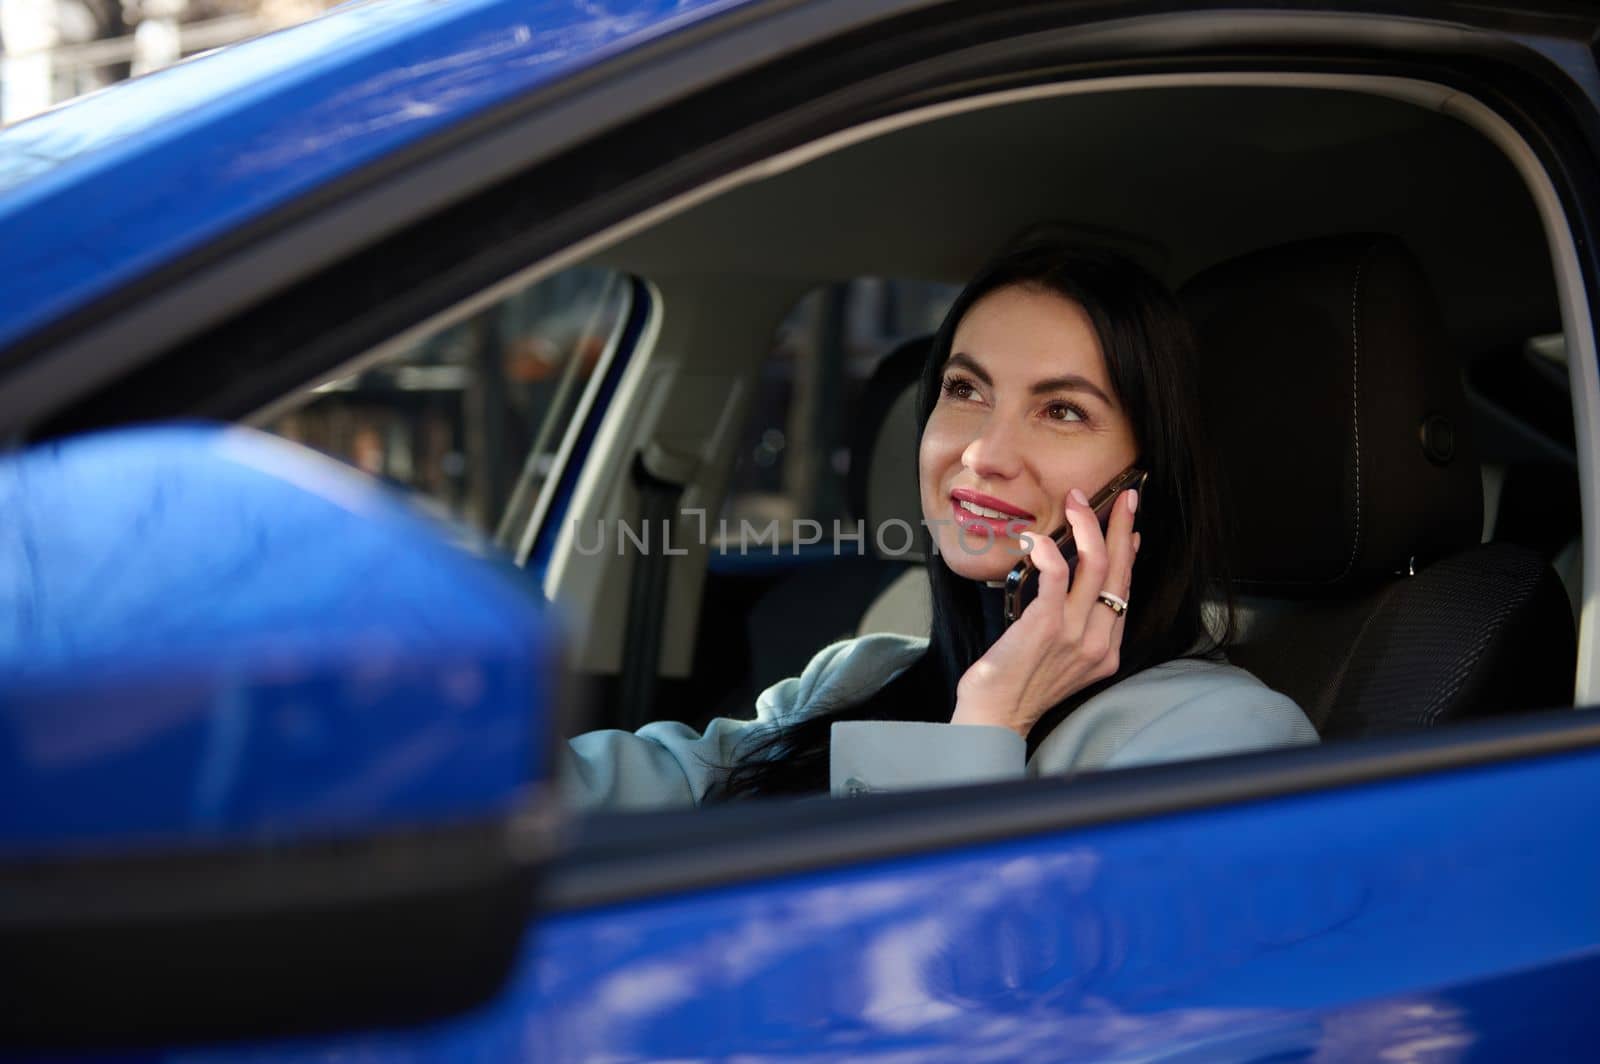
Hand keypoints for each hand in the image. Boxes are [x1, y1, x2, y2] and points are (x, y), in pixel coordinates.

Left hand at [951, 486, 1139, 737]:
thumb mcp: (1061, 659)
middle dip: (1121, 527)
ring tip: (1077, 501)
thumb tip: (1073, 582)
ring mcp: (1074, 635)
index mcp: (1105, 651)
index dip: (1128, 554)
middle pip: (1118, 572)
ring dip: (1087, 525)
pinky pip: (1056, 575)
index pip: (1125, 591)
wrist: (994, 716)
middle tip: (1123, 497)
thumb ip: (1076, 627)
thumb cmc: (1018, 685)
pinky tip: (1038, 537)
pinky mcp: (1046, 626)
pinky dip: (1049, 550)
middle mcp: (1097, 642)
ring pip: (1095, 566)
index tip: (1129, 527)